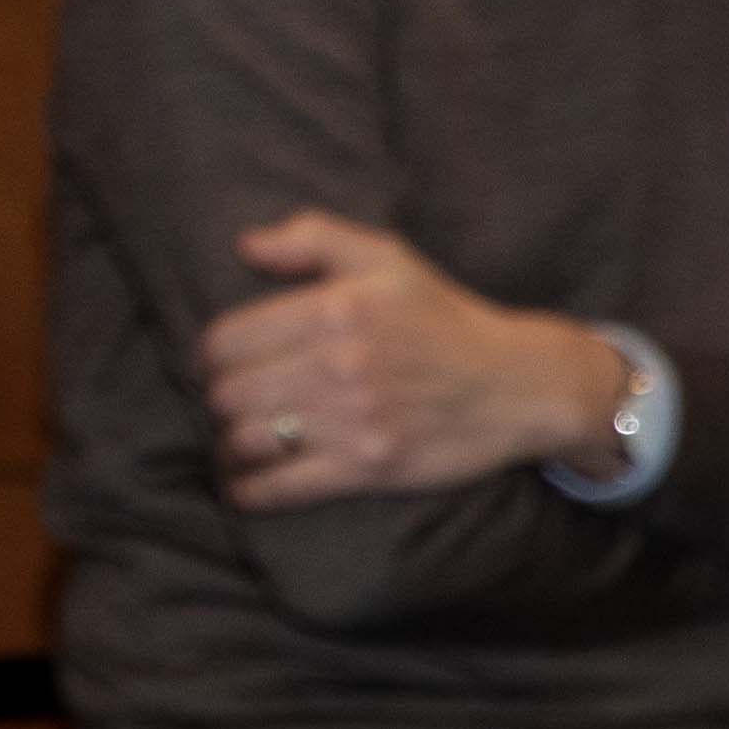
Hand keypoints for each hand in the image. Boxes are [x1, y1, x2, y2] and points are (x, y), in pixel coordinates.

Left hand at [204, 212, 635, 509]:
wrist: (519, 384)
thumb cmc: (443, 317)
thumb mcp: (385, 258)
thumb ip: (312, 237)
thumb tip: (245, 246)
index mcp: (334, 309)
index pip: (226, 340)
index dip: (209, 355)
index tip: (216, 364)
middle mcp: (339, 365)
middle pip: (229, 394)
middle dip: (218, 399)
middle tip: (229, 402)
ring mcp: (354, 420)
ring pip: (247, 440)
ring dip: (230, 444)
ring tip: (236, 439)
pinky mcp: (370, 467)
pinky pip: (282, 487)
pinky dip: (250, 491)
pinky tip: (244, 485)